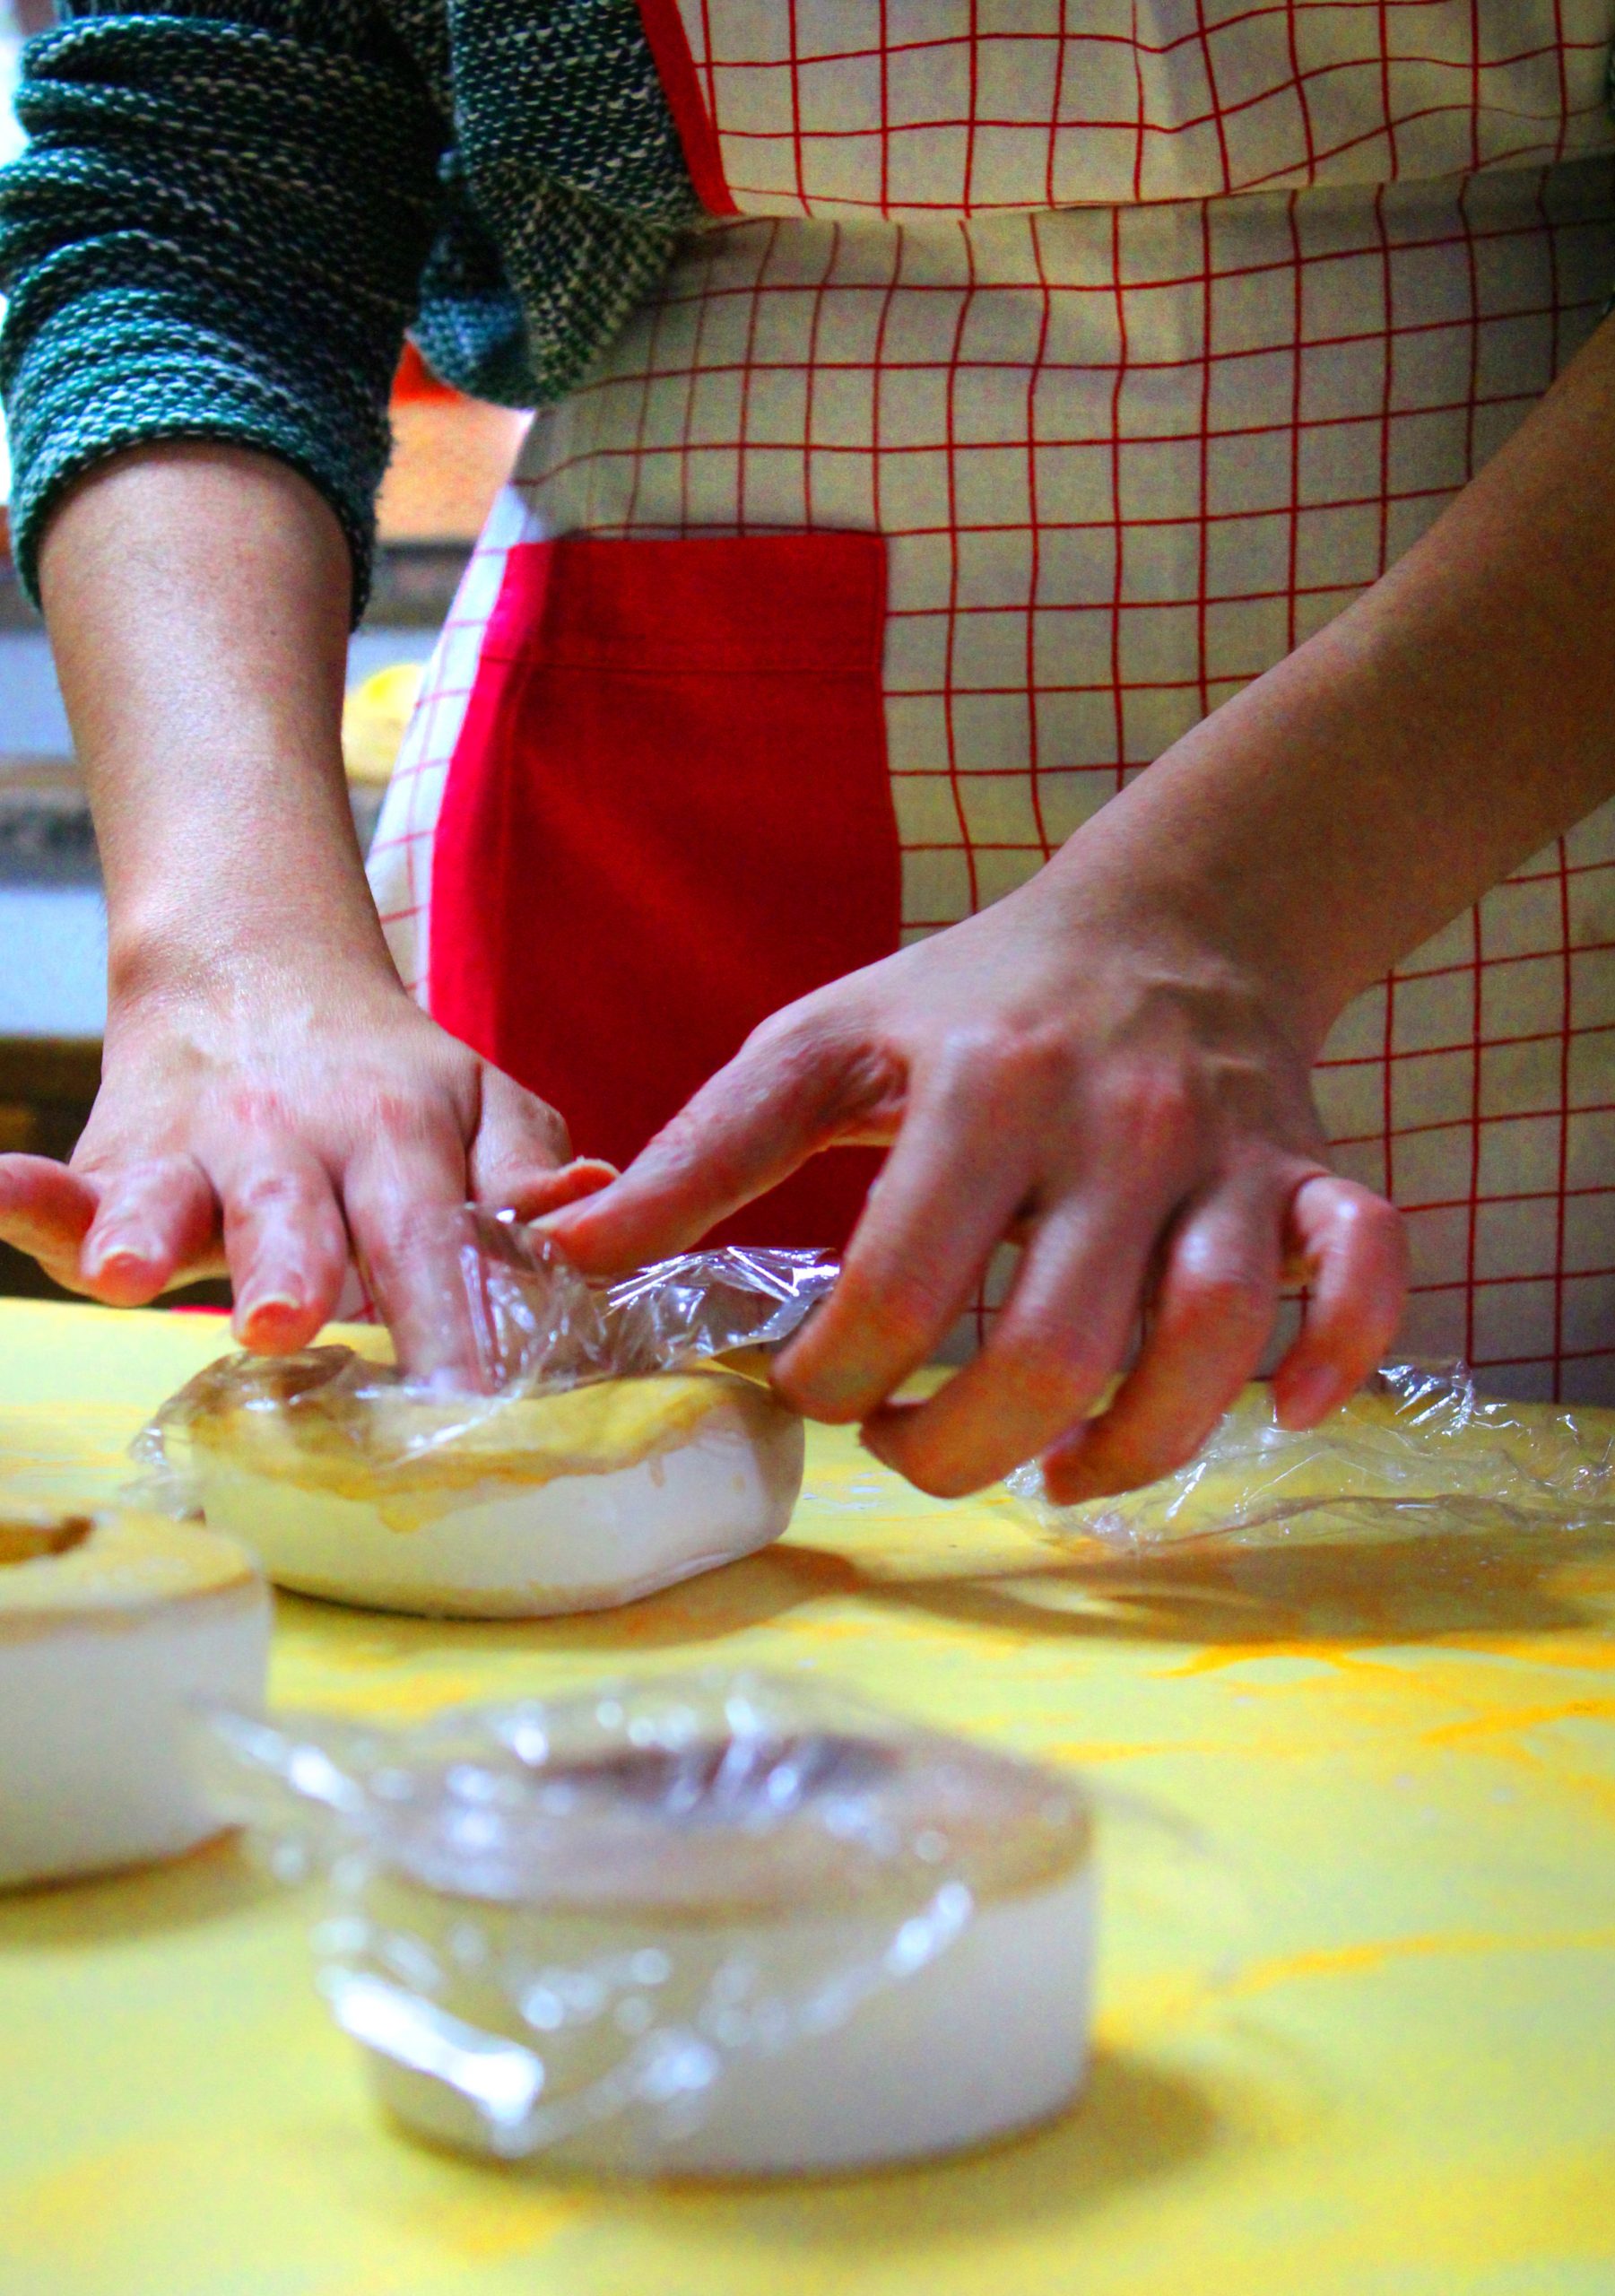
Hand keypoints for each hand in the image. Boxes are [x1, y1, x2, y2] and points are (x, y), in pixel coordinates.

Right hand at [0, 955, 611, 1375]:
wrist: (259, 976)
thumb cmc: (393, 1084)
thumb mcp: (481, 1103)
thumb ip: (526, 1168)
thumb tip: (587, 1204)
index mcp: (399, 1134)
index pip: (432, 1235)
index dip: (450, 1313)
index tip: (465, 1395)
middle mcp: (292, 1143)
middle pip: (294, 1212)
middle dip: (288, 1268)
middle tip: (285, 1324)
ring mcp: (192, 1154)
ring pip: (167, 1194)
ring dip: (145, 1228)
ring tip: (123, 1269)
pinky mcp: (115, 1166)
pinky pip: (62, 1180)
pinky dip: (27, 1194)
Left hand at [541, 857, 1406, 1501]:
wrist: (1168, 916)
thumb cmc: (973, 996)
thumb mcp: (822, 1041)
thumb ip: (703, 1150)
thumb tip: (560, 1249)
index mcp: (980, 1087)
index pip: (900, 1286)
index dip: (838, 1380)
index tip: (810, 1390)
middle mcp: (1114, 1125)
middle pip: (1053, 1346)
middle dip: (962, 1447)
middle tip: (909, 1451)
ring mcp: (1227, 1158)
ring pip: (1208, 1340)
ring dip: (1132, 1449)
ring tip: (1055, 1475)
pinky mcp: (1314, 1177)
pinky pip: (1365, 1277)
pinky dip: (1333, 1359)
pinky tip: (1269, 1412)